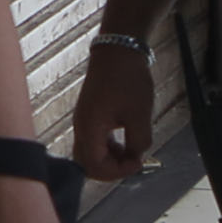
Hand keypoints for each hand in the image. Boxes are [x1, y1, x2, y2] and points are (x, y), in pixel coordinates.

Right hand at [74, 44, 155, 182]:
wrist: (117, 50)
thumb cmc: (127, 79)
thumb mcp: (140, 114)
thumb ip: (138, 142)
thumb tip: (136, 157)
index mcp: (90, 128)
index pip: (95, 166)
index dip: (117, 171)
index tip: (138, 161)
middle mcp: (81, 127)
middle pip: (87, 164)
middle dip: (111, 169)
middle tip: (132, 161)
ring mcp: (83, 121)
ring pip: (89, 154)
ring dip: (109, 159)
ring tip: (130, 151)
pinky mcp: (88, 115)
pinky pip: (93, 141)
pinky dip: (107, 148)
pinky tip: (123, 141)